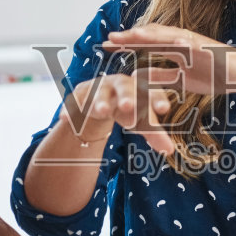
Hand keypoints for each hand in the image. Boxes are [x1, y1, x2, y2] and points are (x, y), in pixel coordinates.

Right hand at [63, 72, 177, 154]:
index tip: (164, 109)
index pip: (151, 93)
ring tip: (101, 110)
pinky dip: (70, 109)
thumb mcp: (141, 123)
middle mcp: (120, 84)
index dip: (157, 99)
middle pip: (125, 87)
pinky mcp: (80, 94)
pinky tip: (65, 118)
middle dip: (126, 96)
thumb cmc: (129, 112)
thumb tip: (170, 151)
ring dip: (99, 101)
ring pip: (99, 93)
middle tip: (128, 106)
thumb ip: (155, 135)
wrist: (102, 102)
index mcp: (140, 89)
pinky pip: (75, 100)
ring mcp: (99, 88)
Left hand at [104, 24, 235, 101]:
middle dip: (130, 37)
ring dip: (149, 35)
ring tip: (130, 35)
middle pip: (152, 36)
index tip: (106, 46)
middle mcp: (184, 41)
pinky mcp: (210, 50)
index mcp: (177, 47)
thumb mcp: (183, 80)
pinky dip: (179, 43)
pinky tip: (167, 43)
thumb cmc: (218, 76)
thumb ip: (162, 76)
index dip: (127, 43)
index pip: (147, 43)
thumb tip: (139, 78)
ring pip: (169, 36)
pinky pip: (192, 45)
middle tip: (108, 40)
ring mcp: (197, 43)